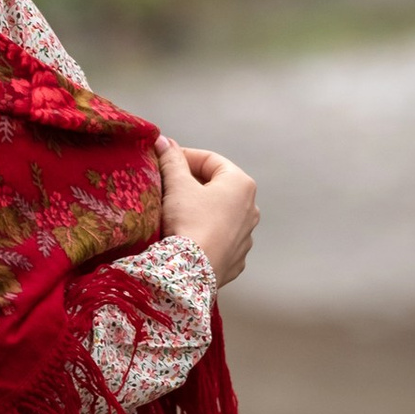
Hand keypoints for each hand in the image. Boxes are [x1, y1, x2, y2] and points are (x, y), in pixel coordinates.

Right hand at [158, 137, 258, 289]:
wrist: (192, 271)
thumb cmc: (189, 222)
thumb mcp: (177, 185)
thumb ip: (171, 160)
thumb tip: (163, 142)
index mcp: (241, 184)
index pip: (210, 160)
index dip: (184, 156)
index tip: (165, 160)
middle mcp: (251, 208)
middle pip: (217, 186)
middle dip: (192, 183)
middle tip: (167, 185)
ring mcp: (246, 235)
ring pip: (219, 213)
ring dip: (200, 209)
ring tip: (175, 212)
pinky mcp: (237, 257)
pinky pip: (219, 237)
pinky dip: (205, 232)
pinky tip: (187, 235)